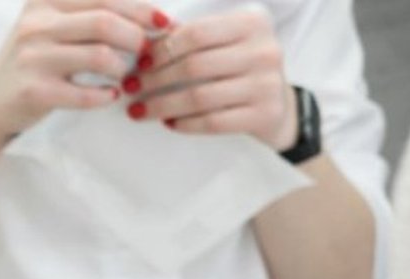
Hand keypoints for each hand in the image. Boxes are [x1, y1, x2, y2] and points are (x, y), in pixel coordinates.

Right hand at [0, 0, 171, 144]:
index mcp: (44, 0)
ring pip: (101, 56)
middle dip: (137, 38)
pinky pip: (87, 93)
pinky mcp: (35, 92)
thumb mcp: (47, 23)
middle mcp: (36, 24)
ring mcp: (33, 58)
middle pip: (106, 21)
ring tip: (124, 76)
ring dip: (123, 68)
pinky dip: (106, 95)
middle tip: (147, 53)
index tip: (163, 23)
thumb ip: (84, 11)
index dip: (141, 9)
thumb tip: (144, 12)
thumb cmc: (30, 63)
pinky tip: (108, 96)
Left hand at [122, 7, 296, 149]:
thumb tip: (144, 43)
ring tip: (138, 110)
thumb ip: (194, 37)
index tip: (138, 63)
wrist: (278, 104)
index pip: (195, 34)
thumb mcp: (227, 41)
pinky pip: (213, 122)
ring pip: (200, 97)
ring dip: (162, 105)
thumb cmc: (240, 67)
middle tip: (131, 88)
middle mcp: (264, 50)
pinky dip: (185, 124)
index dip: (161, 49)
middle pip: (194, 66)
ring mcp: (267, 84)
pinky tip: (168, 123)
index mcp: (252, 22)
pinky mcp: (265, 114)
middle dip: (155, 79)